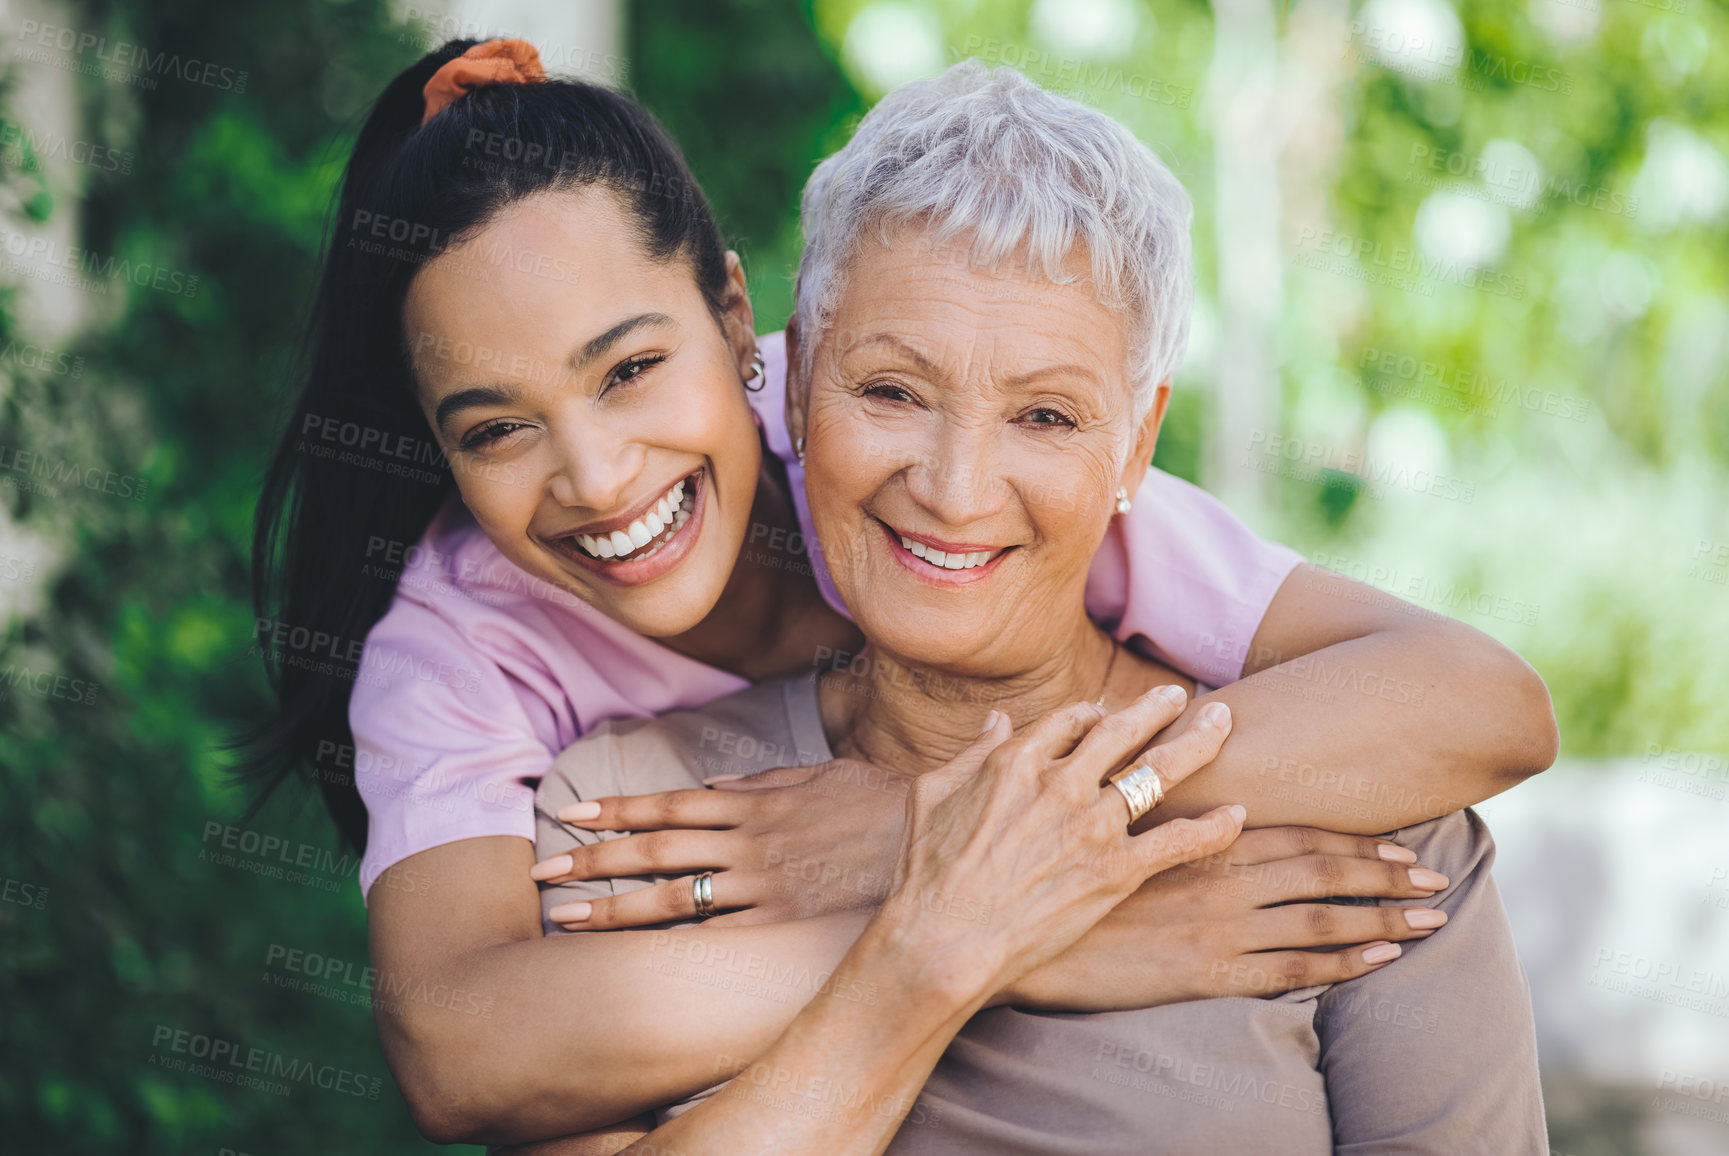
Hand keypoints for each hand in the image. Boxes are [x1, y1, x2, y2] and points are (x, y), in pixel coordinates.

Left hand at [531, 759, 915, 927]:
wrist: (935, 843)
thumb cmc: (883, 806)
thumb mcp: (823, 774)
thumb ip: (765, 780)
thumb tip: (716, 787)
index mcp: (754, 804)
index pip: (670, 805)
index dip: (618, 810)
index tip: (572, 812)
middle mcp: (747, 844)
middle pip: (654, 852)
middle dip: (593, 859)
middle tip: (542, 870)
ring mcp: (762, 888)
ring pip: (673, 898)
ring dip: (614, 908)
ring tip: (566, 918)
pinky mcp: (782, 926)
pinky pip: (717, 939)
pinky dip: (673, 947)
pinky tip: (635, 960)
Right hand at [875, 686, 1247, 1001]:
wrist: (943, 938)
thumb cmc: (926, 873)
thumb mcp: (932, 794)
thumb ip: (971, 752)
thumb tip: (997, 721)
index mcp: (1016, 760)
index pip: (1072, 719)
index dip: (1096, 712)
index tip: (1111, 713)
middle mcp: (1061, 782)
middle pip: (1124, 730)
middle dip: (1158, 708)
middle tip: (1183, 696)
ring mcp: (1091, 825)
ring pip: (1160, 771)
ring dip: (1197, 742)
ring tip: (1222, 723)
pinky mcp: (1115, 871)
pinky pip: (1178, 841)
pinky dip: (1213, 828)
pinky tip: (1237, 816)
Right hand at [1006, 825, 1451, 1010]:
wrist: (1024, 933)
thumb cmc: (1061, 871)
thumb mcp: (1104, 822)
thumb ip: (1144, 795)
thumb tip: (1178, 778)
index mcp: (1205, 838)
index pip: (1301, 833)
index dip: (1360, 839)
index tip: (1404, 842)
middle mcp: (1224, 876)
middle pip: (1327, 872)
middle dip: (1389, 875)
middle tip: (1438, 878)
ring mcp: (1220, 925)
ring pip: (1322, 918)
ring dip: (1384, 918)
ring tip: (1432, 919)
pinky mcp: (1208, 971)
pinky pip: (1290, 969)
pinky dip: (1341, 963)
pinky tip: (1379, 960)